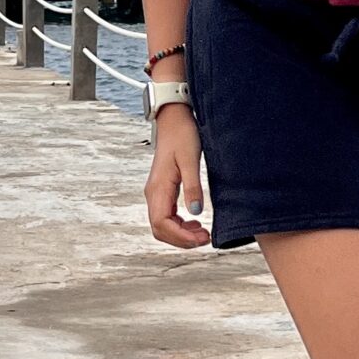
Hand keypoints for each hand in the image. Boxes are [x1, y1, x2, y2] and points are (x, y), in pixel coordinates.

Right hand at [145, 108, 210, 247]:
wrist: (174, 119)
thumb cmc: (182, 135)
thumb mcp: (190, 160)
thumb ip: (193, 187)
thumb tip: (197, 212)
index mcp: (158, 188)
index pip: (162, 224)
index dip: (181, 236)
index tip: (202, 238)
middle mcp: (153, 193)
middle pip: (160, 229)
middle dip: (181, 239)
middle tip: (206, 238)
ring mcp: (156, 192)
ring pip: (162, 225)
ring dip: (181, 234)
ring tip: (203, 232)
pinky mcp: (162, 190)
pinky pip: (166, 216)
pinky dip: (179, 225)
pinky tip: (195, 221)